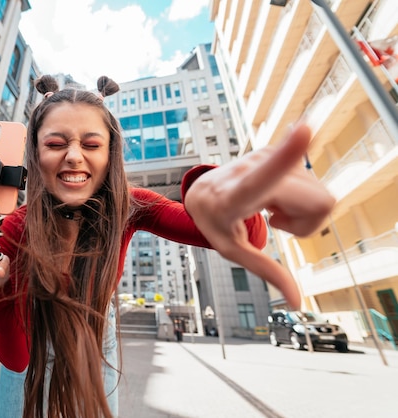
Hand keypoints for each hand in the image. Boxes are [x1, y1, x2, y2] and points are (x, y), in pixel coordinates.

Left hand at [184, 122, 334, 307]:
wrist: (201, 190)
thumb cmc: (215, 222)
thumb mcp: (233, 251)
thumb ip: (266, 271)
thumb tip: (298, 303)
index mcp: (236, 195)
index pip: (263, 176)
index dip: (287, 154)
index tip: (304, 129)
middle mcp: (253, 169)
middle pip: (318, 202)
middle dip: (307, 222)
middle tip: (274, 222)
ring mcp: (265, 155)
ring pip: (320, 194)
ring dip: (301, 209)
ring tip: (269, 209)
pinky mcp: (274, 150)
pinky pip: (312, 183)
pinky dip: (299, 198)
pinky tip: (274, 197)